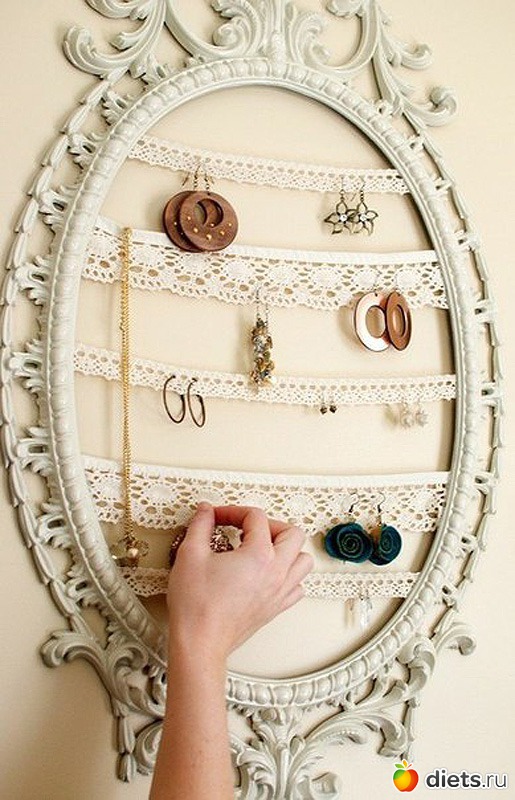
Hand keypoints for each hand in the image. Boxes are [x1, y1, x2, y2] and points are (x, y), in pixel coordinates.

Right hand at [167, 503, 312, 662]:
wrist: (200, 642)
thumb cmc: (196, 606)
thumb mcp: (191, 554)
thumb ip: (200, 525)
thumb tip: (206, 511)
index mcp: (259, 555)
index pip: (256, 517)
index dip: (233, 511)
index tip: (217, 517)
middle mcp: (276, 572)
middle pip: (292, 533)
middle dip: (269, 524)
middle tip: (247, 528)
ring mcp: (279, 592)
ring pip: (303, 560)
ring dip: (287, 548)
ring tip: (263, 547)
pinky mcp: (276, 608)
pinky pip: (297, 586)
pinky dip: (288, 575)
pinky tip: (268, 574)